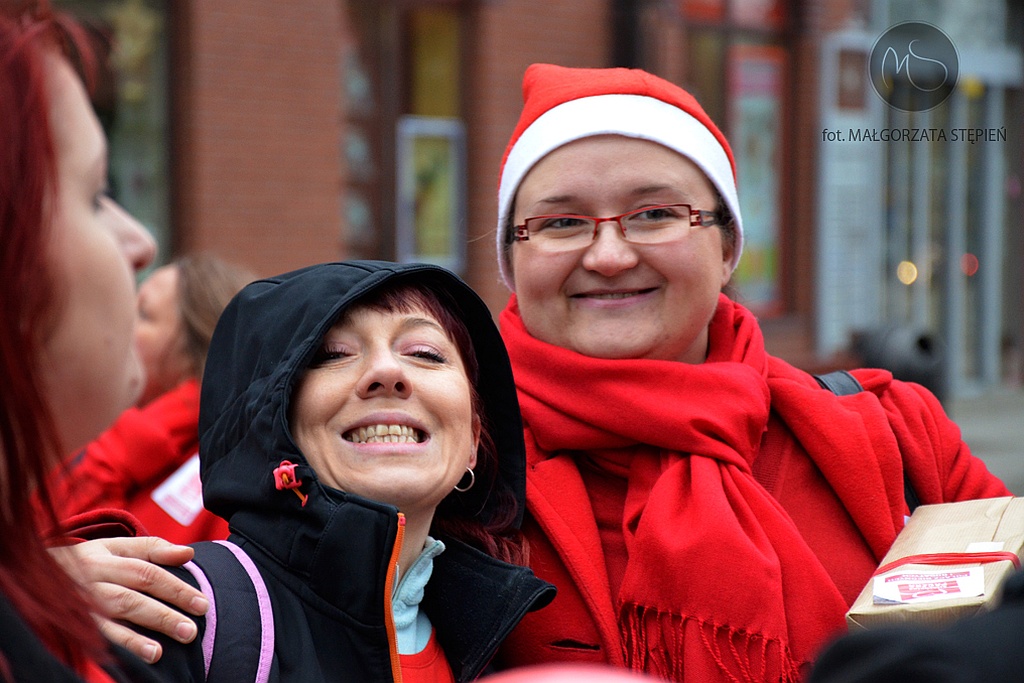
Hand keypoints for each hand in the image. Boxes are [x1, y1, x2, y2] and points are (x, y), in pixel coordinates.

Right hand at [53, 537, 208, 662]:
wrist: (35, 574)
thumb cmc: (88, 561)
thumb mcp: (114, 546)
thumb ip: (152, 548)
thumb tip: (188, 552)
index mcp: (107, 554)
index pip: (146, 567)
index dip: (175, 585)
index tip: (201, 603)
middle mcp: (94, 576)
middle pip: (135, 591)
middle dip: (166, 610)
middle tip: (193, 627)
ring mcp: (81, 600)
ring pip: (117, 612)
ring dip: (141, 632)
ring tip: (167, 646)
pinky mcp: (72, 622)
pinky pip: (96, 634)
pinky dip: (119, 644)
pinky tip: (139, 655)